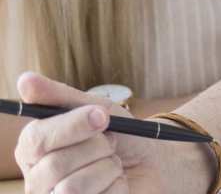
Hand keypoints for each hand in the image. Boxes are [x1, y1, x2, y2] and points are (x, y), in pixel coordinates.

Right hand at [14, 72, 161, 192]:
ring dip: (106, 169)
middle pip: (54, 166)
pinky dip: (115, 187)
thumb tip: (23, 79)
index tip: (102, 116)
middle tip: (111, 144)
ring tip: (113, 164)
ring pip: (70, 189)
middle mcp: (38, 180)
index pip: (35, 140)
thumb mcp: (96, 108)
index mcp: (36, 150)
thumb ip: (60, 96)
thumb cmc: (122, 134)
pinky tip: (117, 183)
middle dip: (95, 148)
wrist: (156, 161)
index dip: (71, 127)